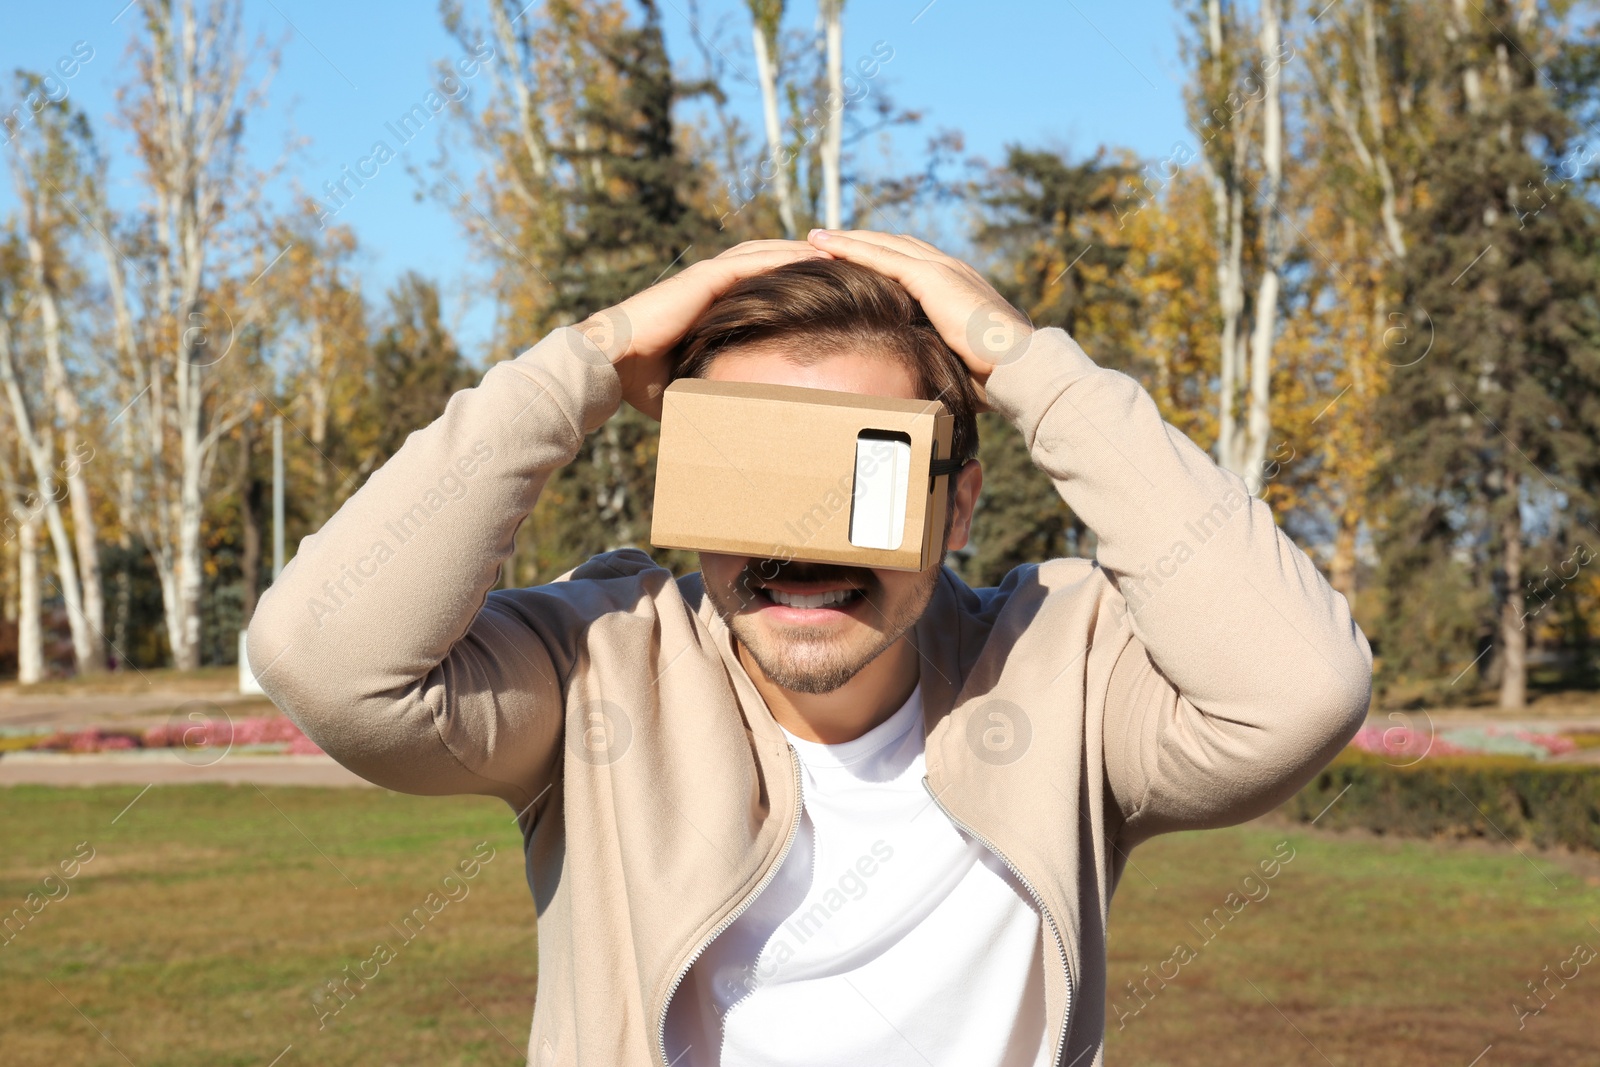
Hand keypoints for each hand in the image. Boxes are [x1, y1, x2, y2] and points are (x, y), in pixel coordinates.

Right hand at [570, 240, 835, 419]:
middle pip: (769, 261)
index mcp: (708, 305)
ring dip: (803, 251)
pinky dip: (784, 256)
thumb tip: (735, 429)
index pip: (760, 285)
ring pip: (765, 254)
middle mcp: (709, 284)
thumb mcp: (690, 389)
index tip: (829, 287)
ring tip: (843, 251)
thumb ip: (714, 395)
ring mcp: (705, 277)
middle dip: (806, 258)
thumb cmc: (640, 383)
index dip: (794, 280)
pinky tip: (815, 256)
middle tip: (849, 259)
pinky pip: (753, 262)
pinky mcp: (702, 278)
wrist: (606, 366)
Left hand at [802, 229, 1033, 408]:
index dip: (880, 258)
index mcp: (956, 287)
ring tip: (814, 236)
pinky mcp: (932, 278)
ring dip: (846, 239)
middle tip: (824, 239)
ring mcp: (941, 270)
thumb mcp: (957, 362)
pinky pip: (880, 257)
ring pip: (882, 245)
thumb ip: (937, 359)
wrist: (1021, 365)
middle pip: (892, 246)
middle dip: (858, 241)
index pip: (910, 263)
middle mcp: (948, 269)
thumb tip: (918, 383)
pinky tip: (823, 245)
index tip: (853, 259)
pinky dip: (850, 248)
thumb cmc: (995, 377)